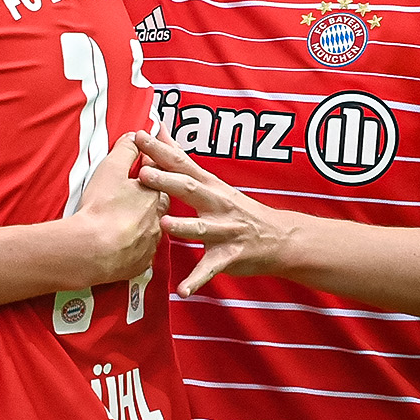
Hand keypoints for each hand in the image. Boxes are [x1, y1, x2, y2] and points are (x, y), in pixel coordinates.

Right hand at [68, 134, 165, 286]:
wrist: (93, 249)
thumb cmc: (101, 208)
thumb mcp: (111, 168)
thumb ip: (125, 150)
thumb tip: (135, 137)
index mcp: (153, 194)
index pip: (159, 177)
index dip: (150, 169)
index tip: (144, 165)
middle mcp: (157, 219)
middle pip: (158, 204)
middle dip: (148, 198)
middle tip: (133, 195)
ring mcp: (150, 243)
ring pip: (151, 229)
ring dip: (141, 224)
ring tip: (125, 221)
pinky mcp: (140, 262)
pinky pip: (141, 252)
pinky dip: (134, 247)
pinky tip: (123, 245)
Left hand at [135, 130, 295, 295]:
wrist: (281, 239)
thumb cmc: (238, 208)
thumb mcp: (212, 181)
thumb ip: (182, 158)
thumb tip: (160, 129)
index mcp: (209, 186)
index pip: (182, 163)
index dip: (160, 150)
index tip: (139, 136)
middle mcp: (217, 204)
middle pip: (190, 189)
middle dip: (167, 181)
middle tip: (143, 174)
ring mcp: (225, 230)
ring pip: (201, 229)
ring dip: (183, 226)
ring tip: (163, 224)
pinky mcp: (229, 256)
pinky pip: (210, 269)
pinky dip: (196, 280)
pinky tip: (181, 290)